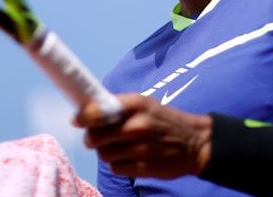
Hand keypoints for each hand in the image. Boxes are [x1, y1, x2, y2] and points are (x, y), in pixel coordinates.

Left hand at [73, 94, 211, 178]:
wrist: (195, 142)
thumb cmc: (162, 120)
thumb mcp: (144, 104)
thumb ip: (117, 106)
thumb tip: (84, 110)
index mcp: (136, 104)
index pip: (98, 110)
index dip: (83, 116)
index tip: (77, 120)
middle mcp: (137, 125)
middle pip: (95, 136)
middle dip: (91, 138)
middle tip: (97, 136)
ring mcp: (141, 148)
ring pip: (103, 154)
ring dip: (105, 151)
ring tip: (117, 146)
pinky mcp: (144, 168)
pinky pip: (115, 168)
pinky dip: (117, 164)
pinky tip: (128, 157)